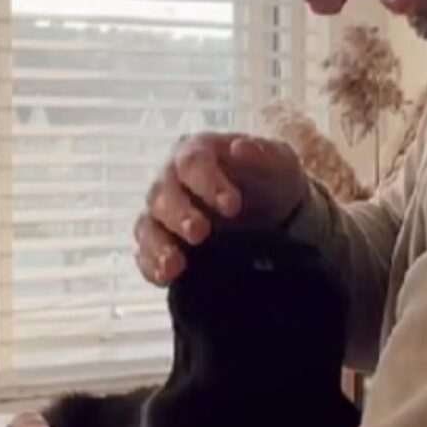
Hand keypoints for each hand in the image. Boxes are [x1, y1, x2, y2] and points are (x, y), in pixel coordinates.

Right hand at [134, 132, 307, 285]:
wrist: (277, 218)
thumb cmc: (272, 182)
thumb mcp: (280, 164)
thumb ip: (264, 155)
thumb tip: (240, 148)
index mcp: (197, 154)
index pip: (192, 162)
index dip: (208, 182)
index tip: (232, 205)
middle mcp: (172, 182)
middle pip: (162, 194)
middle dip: (179, 214)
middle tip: (200, 232)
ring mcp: (164, 216)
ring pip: (148, 226)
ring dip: (158, 245)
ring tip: (175, 264)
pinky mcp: (164, 246)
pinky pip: (146, 256)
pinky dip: (151, 267)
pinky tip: (165, 277)